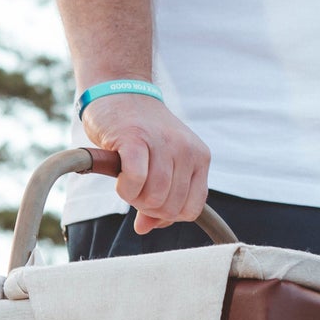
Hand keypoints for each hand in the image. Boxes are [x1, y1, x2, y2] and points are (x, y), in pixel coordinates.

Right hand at [79, 92, 210, 233]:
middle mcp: (186, 150)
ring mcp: (163, 143)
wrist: (120, 91)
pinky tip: (119, 178)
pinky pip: (136, 181)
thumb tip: (145, 228)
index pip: (192, 209)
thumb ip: (159, 197)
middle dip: (148, 208)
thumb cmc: (140, 133)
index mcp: (199, 157)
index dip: (168, 215)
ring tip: (126, 182)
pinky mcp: (136, 138)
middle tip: (134, 190)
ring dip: (134, 198)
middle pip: (171, 207)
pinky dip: (125, 189)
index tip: (151, 205)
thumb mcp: (160, 164)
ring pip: (154, 196)